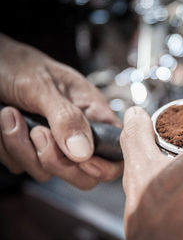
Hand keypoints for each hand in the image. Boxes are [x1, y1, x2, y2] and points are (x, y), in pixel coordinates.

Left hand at [0, 34, 121, 188]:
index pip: (115, 151)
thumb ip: (66, 117)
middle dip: (58, 162)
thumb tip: (84, 151)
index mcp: (92, 113)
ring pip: (47, 172)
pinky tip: (4, 122)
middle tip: (39, 133)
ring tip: (11, 115)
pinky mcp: (28, 150)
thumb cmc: (19, 65)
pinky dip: (8, 148)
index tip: (82, 160)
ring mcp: (52, 144)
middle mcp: (76, 133)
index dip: (106, 165)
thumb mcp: (43, 87)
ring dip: (23, 149)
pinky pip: (22, 166)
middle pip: (83, 174)